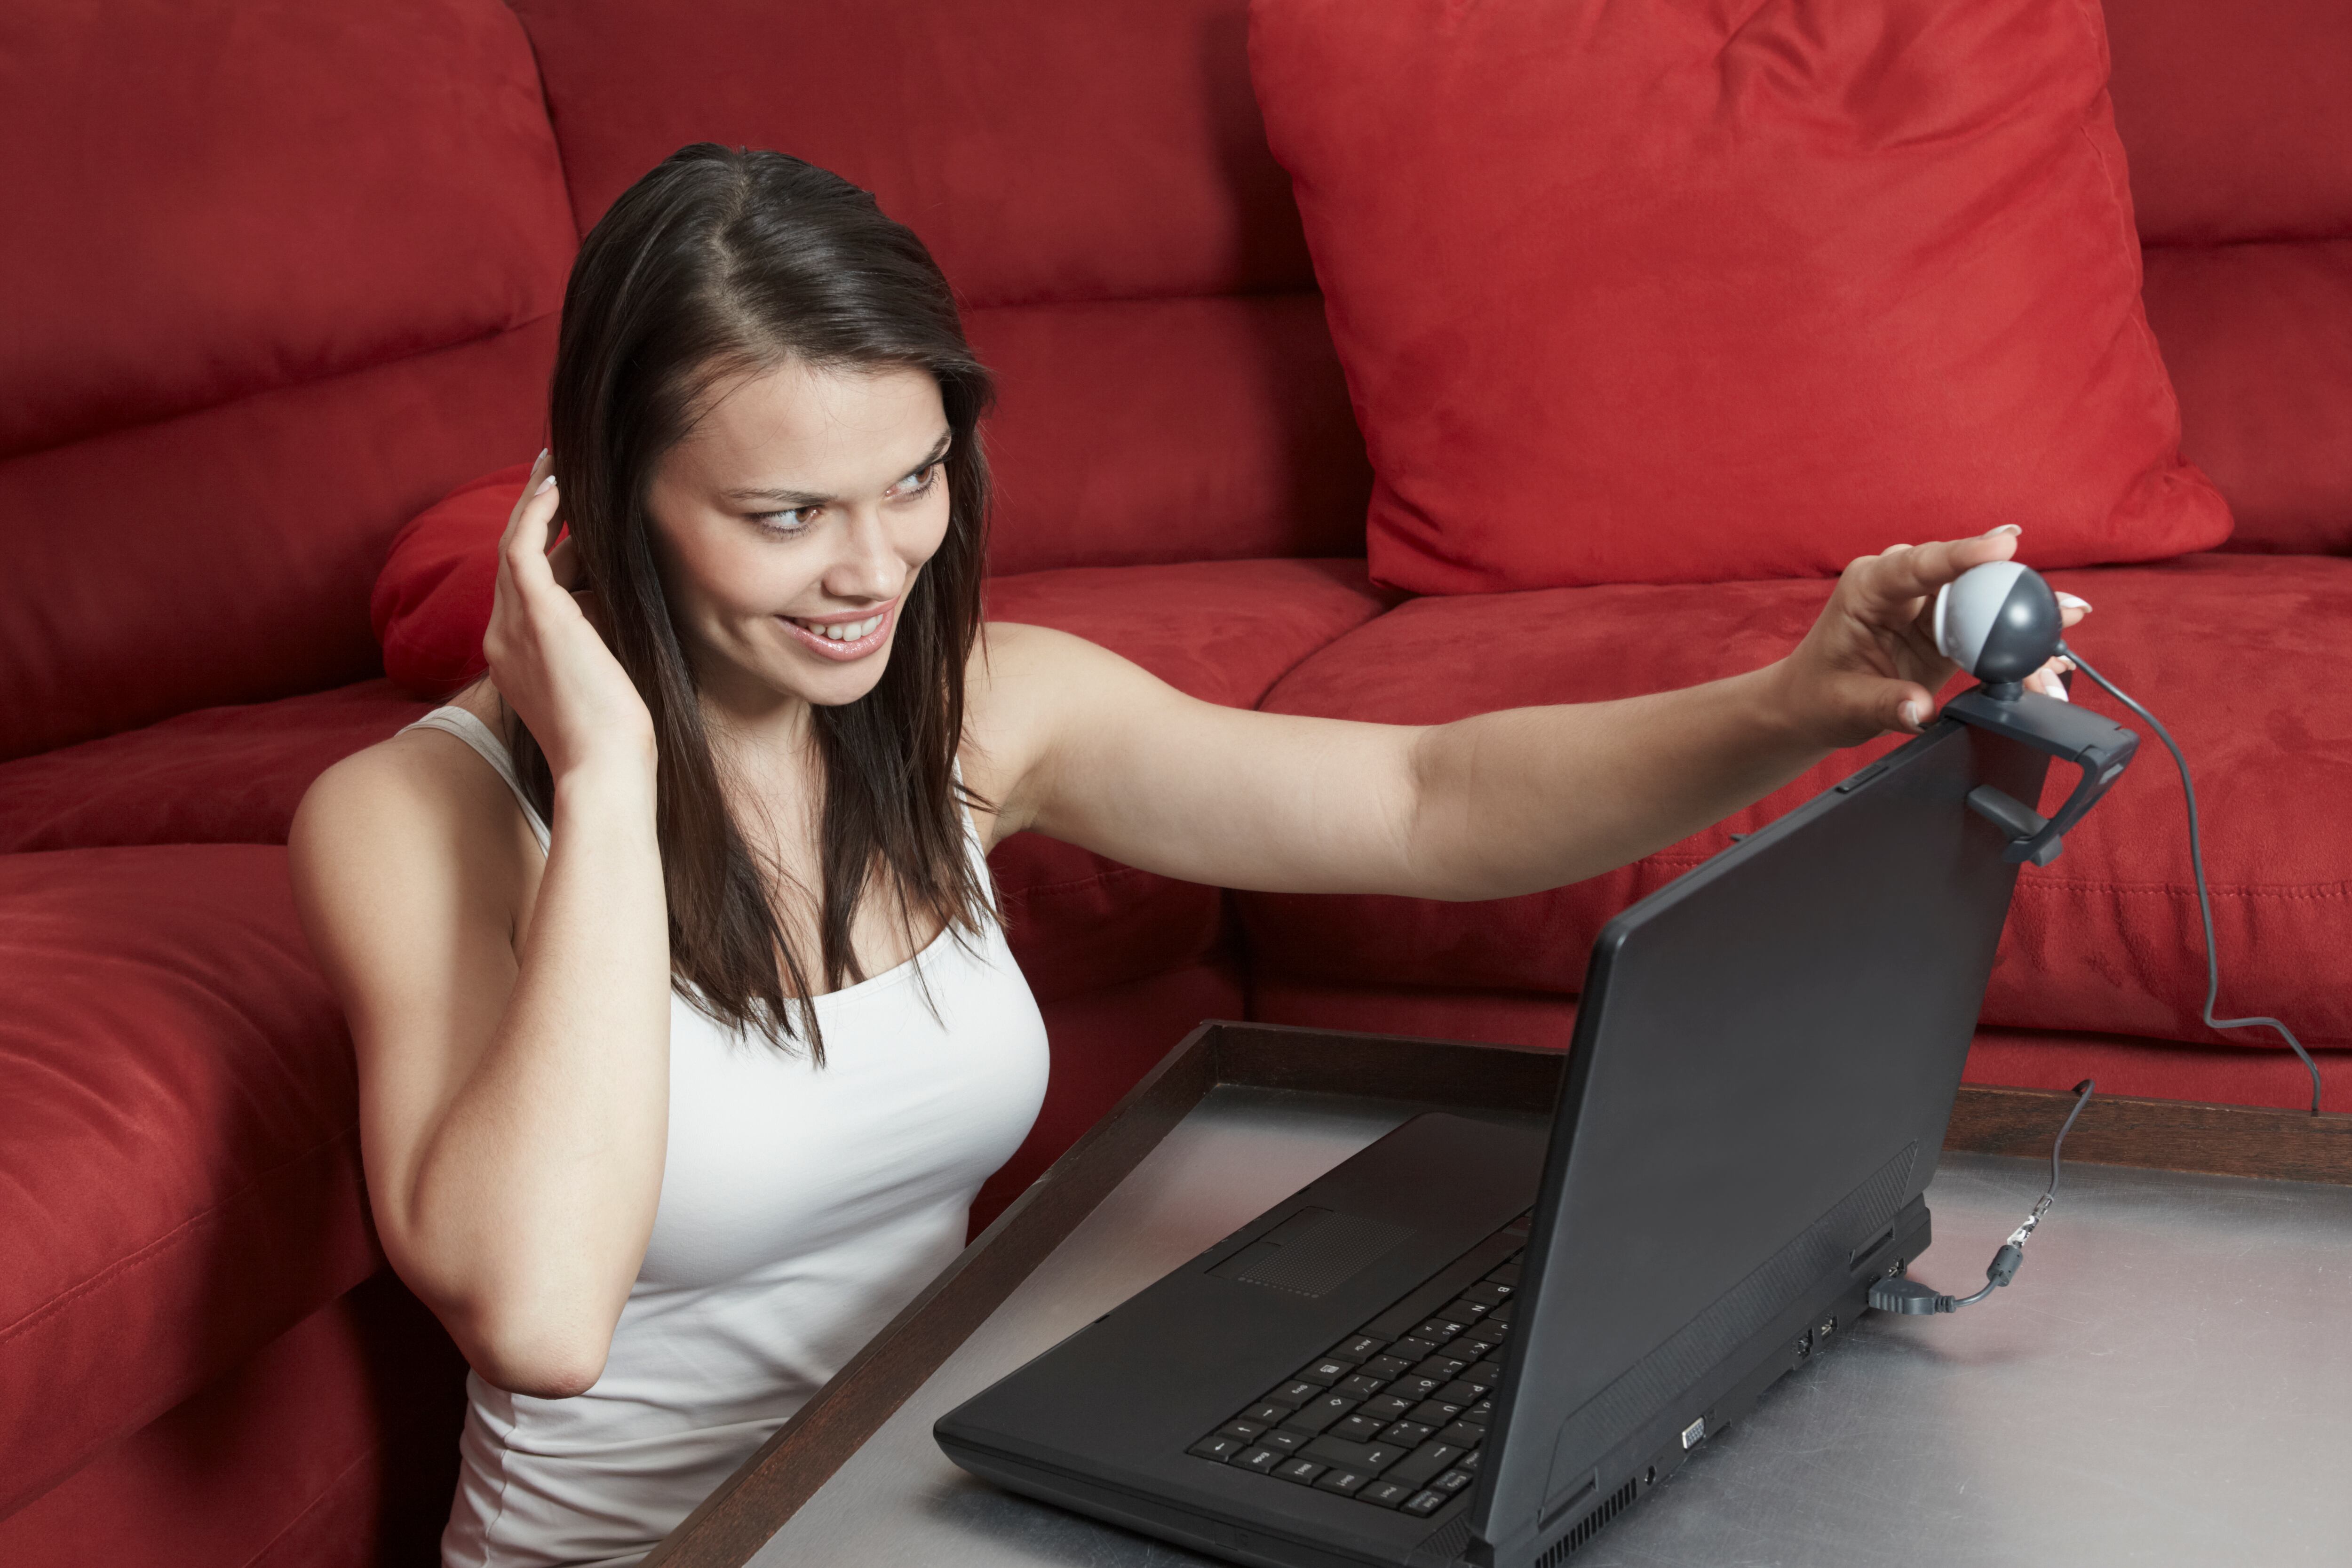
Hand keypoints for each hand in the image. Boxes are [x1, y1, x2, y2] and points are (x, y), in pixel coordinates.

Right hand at [482, 450, 657, 782]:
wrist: (605, 768)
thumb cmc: (616, 736)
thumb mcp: (602, 671)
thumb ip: (597, 631)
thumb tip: (613, 586)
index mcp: (515, 657)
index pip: (525, 588)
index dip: (543, 547)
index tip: (565, 518)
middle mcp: (502, 638)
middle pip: (513, 560)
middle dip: (531, 514)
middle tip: (551, 473)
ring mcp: (511, 626)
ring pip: (511, 545)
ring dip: (534, 501)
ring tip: (555, 464)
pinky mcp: (533, 615)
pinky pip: (521, 546)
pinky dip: (536, 511)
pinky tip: (557, 484)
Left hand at [1768, 526, 2091, 749]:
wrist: (1814, 704)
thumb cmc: (1821, 694)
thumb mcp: (1847, 704)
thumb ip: (1885, 704)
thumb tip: (1920, 710)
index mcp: (1870, 587)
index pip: (1921, 562)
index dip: (1965, 553)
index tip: (2006, 543)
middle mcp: (1904, 586)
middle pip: (1969, 579)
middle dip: (2017, 593)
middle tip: (2065, 608)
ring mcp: (1929, 604)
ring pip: (1988, 604)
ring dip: (2027, 625)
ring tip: (2066, 641)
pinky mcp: (1947, 628)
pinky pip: (1989, 631)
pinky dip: (2016, 649)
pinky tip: (2048, 664)